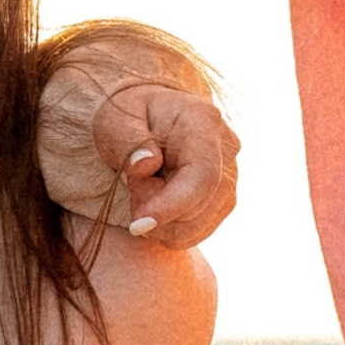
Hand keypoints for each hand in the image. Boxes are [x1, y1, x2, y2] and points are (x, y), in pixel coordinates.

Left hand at [89, 81, 240, 245]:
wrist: (146, 116)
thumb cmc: (128, 115)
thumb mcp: (114, 120)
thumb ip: (126, 140)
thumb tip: (146, 165)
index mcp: (202, 122)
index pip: (202, 176)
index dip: (172, 206)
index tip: (138, 225)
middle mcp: (226, 148)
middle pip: (201, 205)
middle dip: (159, 212)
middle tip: (131, 188)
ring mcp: (230, 174)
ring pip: (202, 223)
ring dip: (164, 223)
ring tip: (142, 192)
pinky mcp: (224, 195)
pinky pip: (201, 228)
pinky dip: (173, 229)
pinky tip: (155, 207)